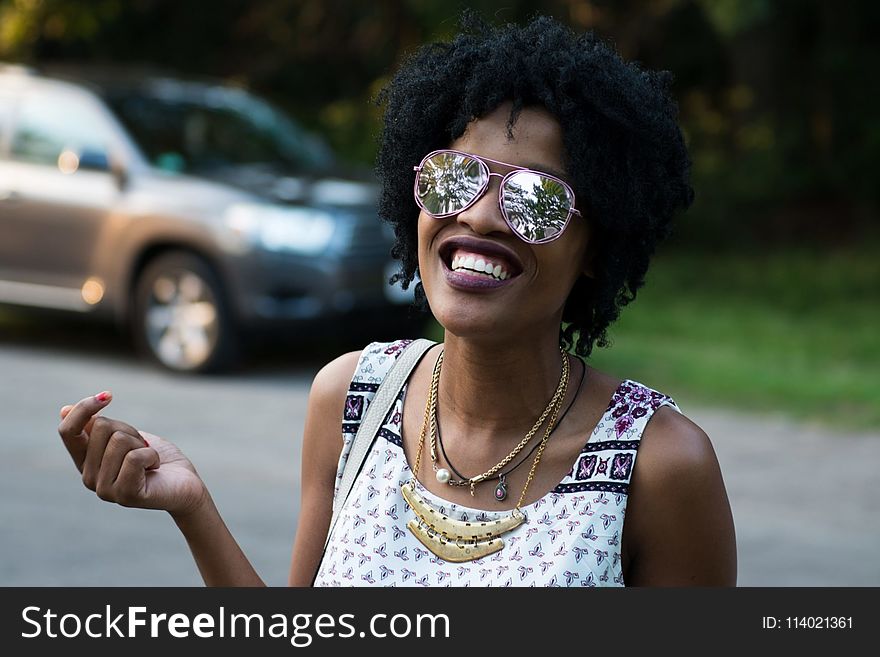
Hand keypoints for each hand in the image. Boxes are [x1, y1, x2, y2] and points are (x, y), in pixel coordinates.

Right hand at [58, 392, 208, 517]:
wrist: (186, 485)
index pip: (68, 430)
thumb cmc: (157, 459)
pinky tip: (155, 469)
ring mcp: (105, 490)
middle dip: (129, 430)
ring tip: (149, 461)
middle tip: (142, 448)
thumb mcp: (127, 436)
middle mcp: (88, 478)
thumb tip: (64, 410)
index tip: (108, 395)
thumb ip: (98, 428)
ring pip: (119, 440)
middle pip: (101, 427)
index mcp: (85, 462)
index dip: (84, 408)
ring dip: (142, 444)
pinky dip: (152, 455)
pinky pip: (135, 457)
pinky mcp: (125, 495)